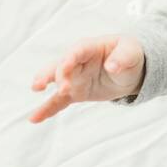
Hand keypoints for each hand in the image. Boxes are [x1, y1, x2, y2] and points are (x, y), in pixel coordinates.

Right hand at [29, 34, 144, 123]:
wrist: (130, 70)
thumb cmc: (129, 55)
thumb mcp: (131, 53)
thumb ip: (123, 58)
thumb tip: (112, 66)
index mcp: (90, 47)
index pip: (77, 51)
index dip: (71, 58)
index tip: (66, 66)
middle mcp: (77, 61)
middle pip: (61, 65)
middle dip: (56, 73)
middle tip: (52, 85)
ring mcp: (74, 77)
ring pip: (56, 81)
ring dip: (46, 84)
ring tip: (36, 89)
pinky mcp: (74, 92)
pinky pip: (58, 101)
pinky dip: (47, 109)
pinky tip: (34, 118)